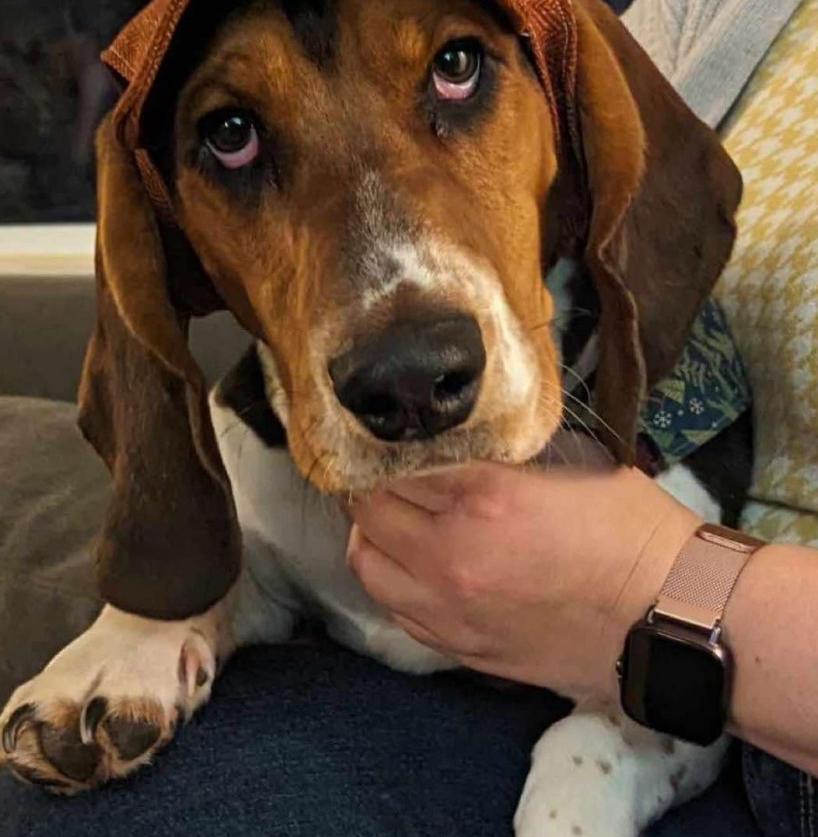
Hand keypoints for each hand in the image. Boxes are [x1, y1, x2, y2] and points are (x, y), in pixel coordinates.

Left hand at [347, 438, 698, 699]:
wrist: (672, 618)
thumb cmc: (634, 529)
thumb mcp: (572, 462)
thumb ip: (501, 452)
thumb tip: (456, 437)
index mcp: (484, 496)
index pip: (395, 461)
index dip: (386, 443)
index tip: (389, 434)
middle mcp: (452, 556)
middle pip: (367, 511)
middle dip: (371, 484)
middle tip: (386, 471)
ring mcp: (452, 610)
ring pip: (367, 565)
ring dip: (371, 534)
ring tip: (392, 517)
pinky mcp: (463, 649)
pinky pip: (397, 609)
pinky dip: (393, 579)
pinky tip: (414, 564)